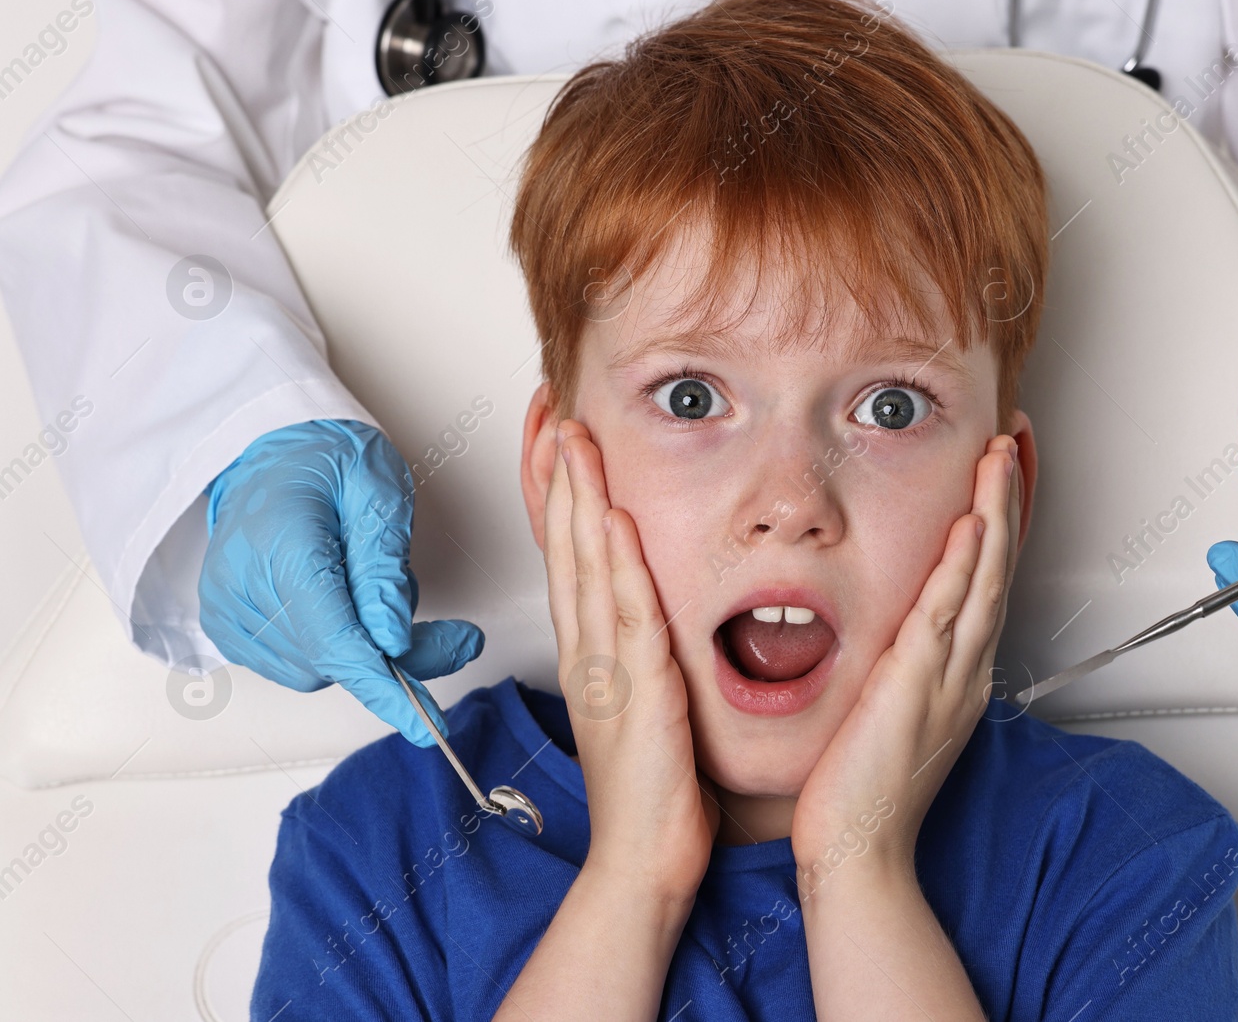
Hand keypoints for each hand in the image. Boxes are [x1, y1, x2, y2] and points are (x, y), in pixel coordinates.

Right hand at [198, 419, 484, 745]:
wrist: (267, 454)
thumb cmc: (324, 462)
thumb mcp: (378, 492)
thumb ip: (384, 568)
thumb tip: (391, 640)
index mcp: (279, 546)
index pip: (335, 640)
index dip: (386, 687)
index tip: (426, 724)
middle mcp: (241, 588)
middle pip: (333, 659)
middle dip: (400, 655)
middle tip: (456, 635)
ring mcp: (230, 613)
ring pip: (320, 669)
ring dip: (369, 647)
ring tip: (377, 586)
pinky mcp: (233, 630)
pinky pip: (302, 662)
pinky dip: (339, 643)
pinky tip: (346, 600)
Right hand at [546, 419, 720, 902]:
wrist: (642, 859)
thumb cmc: (651, 791)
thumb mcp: (643, 704)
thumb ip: (642, 655)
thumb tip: (651, 617)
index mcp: (593, 654)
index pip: (568, 556)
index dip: (558, 495)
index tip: (554, 441)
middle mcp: (590, 653)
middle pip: (566, 547)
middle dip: (557, 475)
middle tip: (551, 413)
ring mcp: (607, 669)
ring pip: (588, 567)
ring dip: (580, 498)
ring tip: (573, 436)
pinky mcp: (637, 692)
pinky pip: (628, 615)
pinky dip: (619, 564)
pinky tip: (616, 519)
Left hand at [790, 435, 1020, 877]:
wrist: (858, 848)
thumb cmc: (864, 791)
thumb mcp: (891, 713)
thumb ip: (899, 668)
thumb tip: (893, 637)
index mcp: (955, 673)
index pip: (986, 579)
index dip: (998, 523)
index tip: (999, 475)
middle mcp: (962, 668)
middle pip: (998, 566)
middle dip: (1009, 499)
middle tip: (1013, 442)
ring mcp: (947, 675)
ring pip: (984, 577)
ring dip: (995, 512)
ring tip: (1001, 457)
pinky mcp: (917, 685)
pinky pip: (948, 613)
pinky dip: (964, 566)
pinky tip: (971, 525)